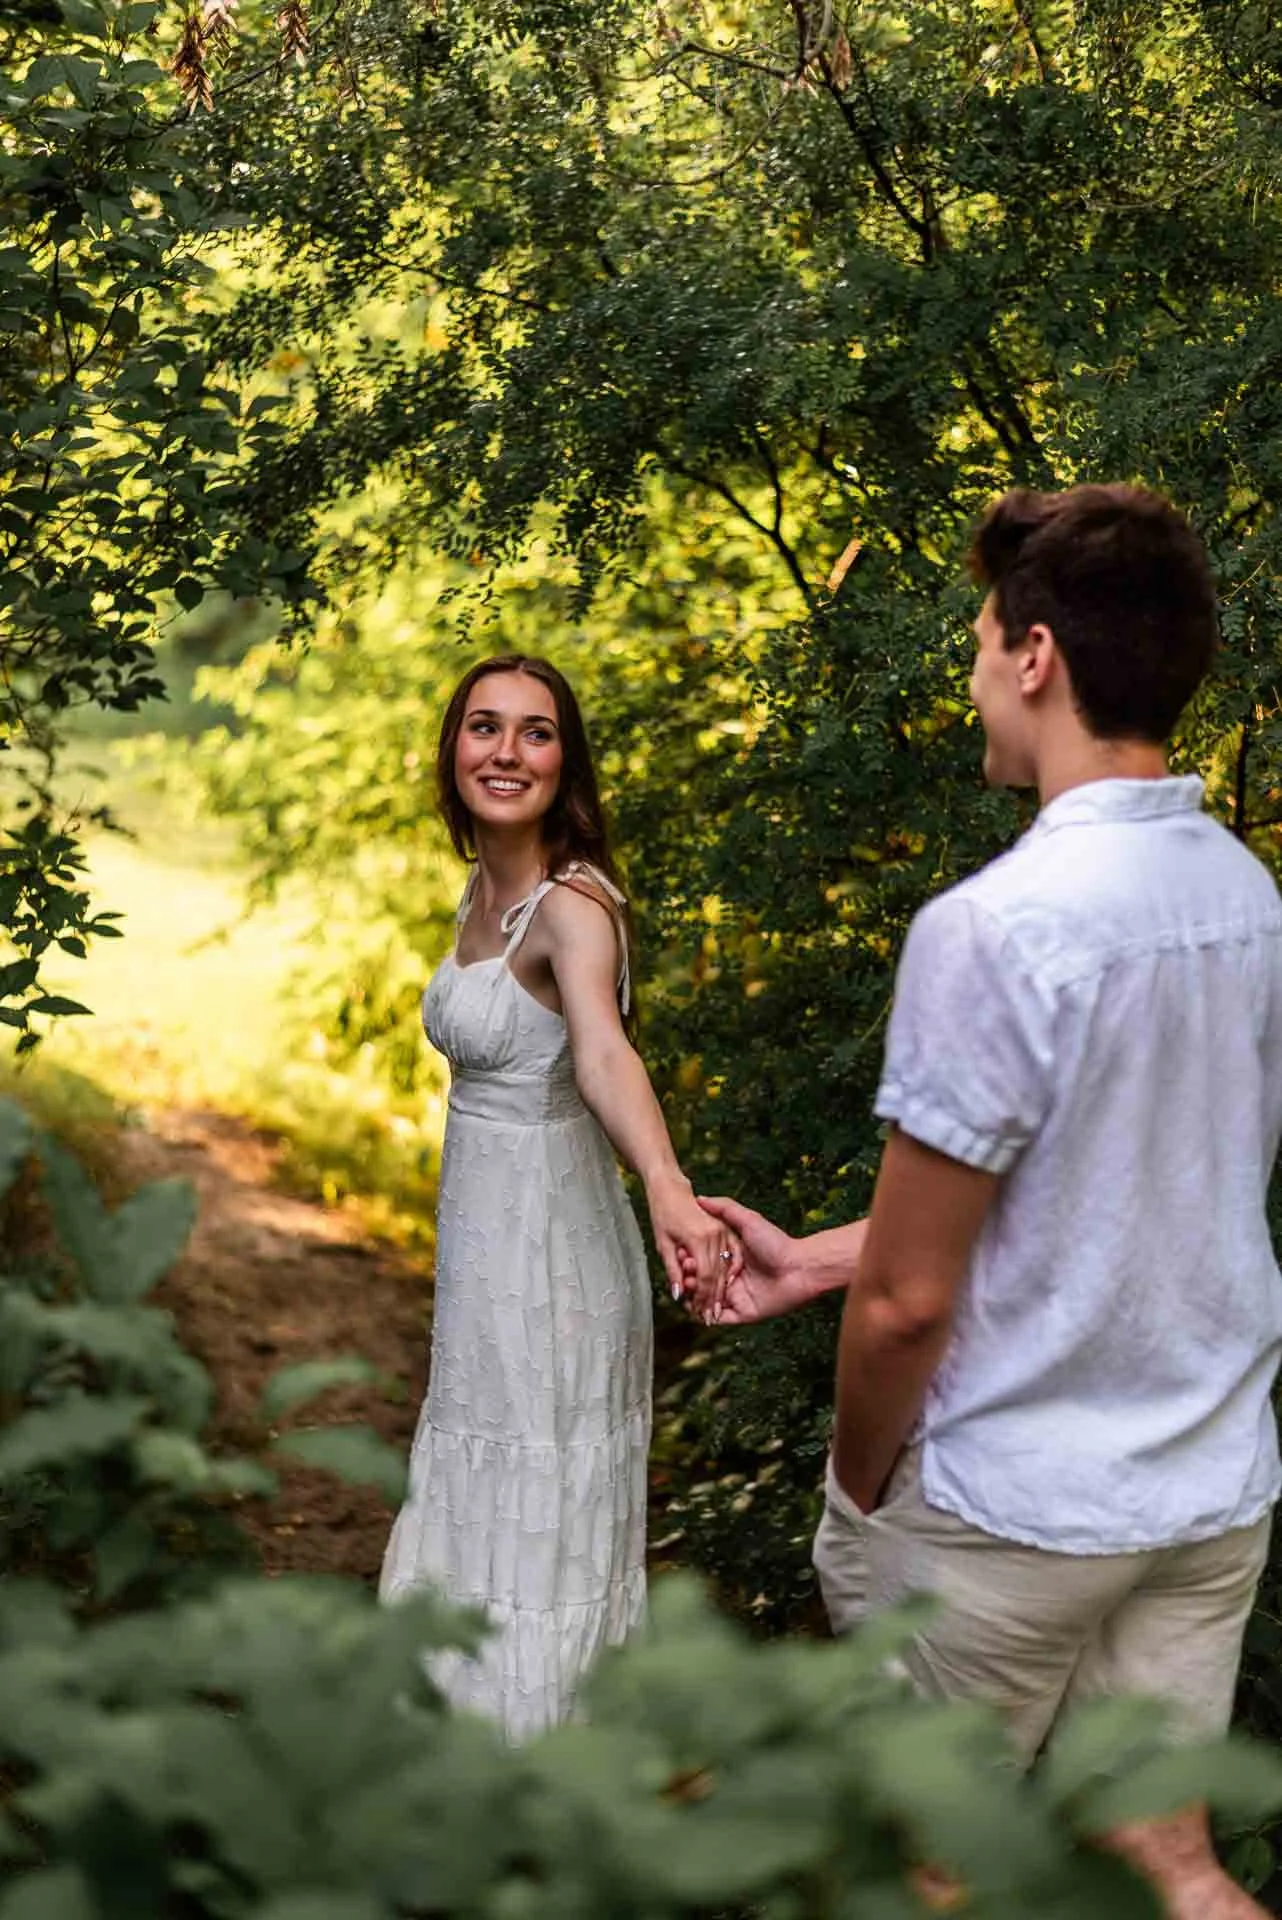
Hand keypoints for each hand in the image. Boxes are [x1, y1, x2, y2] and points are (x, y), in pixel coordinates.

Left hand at [646, 1171, 735, 1307]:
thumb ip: (673, 1270)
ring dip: (722, 1289)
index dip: (703, 1297)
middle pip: (717, 1274)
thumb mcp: (663, 1244)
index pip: (705, 1276)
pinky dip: (727, 1273)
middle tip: (711, 1318)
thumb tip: (678, 1295)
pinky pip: (730, 1256)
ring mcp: (723, 1230)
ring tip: (717, 1308)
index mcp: (698, 1239)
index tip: (702, 1315)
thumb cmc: (662, 1213)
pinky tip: (725, 1287)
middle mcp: (714, 1235)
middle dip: (714, 1298)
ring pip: (725, 1266)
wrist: (670, 1186)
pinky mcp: (727, 1227)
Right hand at [680, 1196, 805, 1325]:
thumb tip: (700, 1198)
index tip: (680, 1253)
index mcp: (730, 1258)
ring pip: (706, 1301)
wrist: (800, 1268)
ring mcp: (737, 1297)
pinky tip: (694, 1306)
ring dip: (693, 1296)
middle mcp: (731, 1279)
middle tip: (683, 1269)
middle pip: (701, 1282)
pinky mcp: (743, 1313)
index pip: (702, 1261)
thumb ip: (725, 1209)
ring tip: (686, 1285)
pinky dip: (704, 1315)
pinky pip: (719, 1318)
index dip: (688, 1258)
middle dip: (688, 1277)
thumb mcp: (749, 1220)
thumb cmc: (777, 1243)